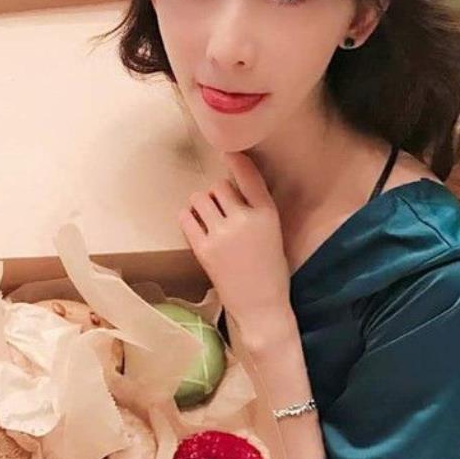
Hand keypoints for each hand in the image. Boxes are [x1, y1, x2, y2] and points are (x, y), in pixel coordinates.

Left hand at [178, 152, 291, 331]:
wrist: (260, 306)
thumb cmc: (270, 270)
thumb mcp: (274, 233)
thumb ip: (256, 209)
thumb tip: (231, 186)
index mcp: (267, 214)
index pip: (249, 177)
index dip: (237, 161)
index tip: (228, 152)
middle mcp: (244, 220)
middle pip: (219, 186)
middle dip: (217, 194)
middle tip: (221, 209)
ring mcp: (221, 234)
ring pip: (200, 198)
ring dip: (201, 203)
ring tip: (208, 217)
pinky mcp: (203, 249)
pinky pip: (186, 218)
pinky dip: (188, 217)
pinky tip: (194, 224)